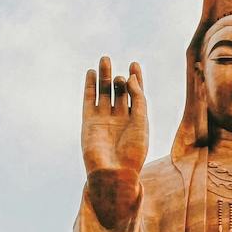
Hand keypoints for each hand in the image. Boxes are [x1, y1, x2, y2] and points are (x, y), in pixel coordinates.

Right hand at [82, 56, 147, 227]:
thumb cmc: (133, 151)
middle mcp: (120, 119)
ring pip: (104, 93)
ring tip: (105, 59)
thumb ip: (138, 98)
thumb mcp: (142, 121)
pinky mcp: (89, 122)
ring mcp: (104, 120)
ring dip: (104, 77)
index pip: (136, 94)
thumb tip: (130, 77)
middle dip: (118, 77)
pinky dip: (89, 87)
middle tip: (116, 63)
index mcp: (136, 120)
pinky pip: (89, 101)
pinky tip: (90, 73)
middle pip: (119, 92)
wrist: (114, 172)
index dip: (136, 79)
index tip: (134, 64)